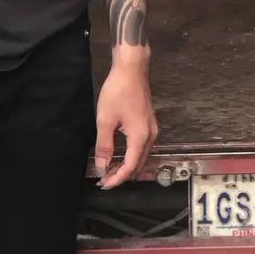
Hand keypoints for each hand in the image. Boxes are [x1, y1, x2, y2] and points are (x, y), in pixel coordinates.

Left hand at [95, 51, 157, 188]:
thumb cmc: (118, 91)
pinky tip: (119, 154)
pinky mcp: (149, 123)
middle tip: (104, 180)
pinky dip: (131, 155)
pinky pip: (141, 146)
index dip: (117, 178)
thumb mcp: (105, 120)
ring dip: (126, 165)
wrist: (131, 69)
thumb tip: (102, 166)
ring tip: (109, 169)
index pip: (130, 167)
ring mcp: (152, 129)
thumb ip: (104, 146)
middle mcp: (150, 136)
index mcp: (141, 137)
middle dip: (122, 174)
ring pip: (141, 156)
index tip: (103, 184)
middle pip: (138, 164)